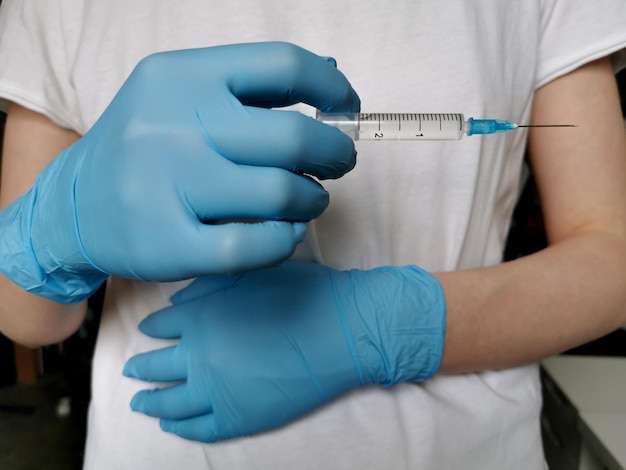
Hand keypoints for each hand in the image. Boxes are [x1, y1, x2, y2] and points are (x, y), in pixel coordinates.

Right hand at [0, 42, 358, 302]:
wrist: (74, 206)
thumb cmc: (144, 147)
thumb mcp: (181, 96)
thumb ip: (251, 85)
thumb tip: (330, 73)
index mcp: (182, 76)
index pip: (282, 65)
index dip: (331, 87)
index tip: (346, 108)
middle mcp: (172, 125)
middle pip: (293, 137)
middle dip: (334, 155)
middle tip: (337, 165)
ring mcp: (167, 186)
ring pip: (280, 193)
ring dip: (312, 200)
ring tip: (307, 200)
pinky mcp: (168, 244)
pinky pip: (256, 246)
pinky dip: (286, 240)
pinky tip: (284, 232)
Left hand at [123, 260, 444, 441]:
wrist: (343, 330)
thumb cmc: (303, 293)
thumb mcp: (252, 274)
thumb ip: (208, 284)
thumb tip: (175, 300)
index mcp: (201, 317)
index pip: (161, 325)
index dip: (153, 327)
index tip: (149, 330)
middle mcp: (199, 357)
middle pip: (156, 367)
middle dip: (141, 367)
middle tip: (131, 370)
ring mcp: (217, 391)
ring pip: (170, 403)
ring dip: (150, 402)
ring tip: (139, 402)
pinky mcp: (239, 418)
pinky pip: (199, 428)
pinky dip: (180, 429)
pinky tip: (172, 426)